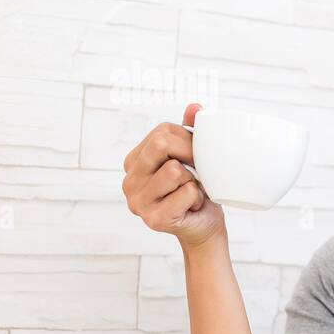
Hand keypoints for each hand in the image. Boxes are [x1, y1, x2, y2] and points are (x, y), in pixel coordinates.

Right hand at [122, 103, 224, 248]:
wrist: (204, 227)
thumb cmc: (196, 189)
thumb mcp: (192, 158)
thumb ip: (189, 131)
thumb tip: (195, 106)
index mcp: (133, 161)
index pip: (162, 131)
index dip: (189, 140)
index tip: (196, 157)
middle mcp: (129, 181)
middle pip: (162, 144)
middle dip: (190, 155)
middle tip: (199, 172)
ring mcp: (138, 202)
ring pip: (176, 170)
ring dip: (195, 181)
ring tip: (192, 192)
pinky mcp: (154, 219)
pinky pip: (187, 193)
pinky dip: (199, 198)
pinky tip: (192, 207)